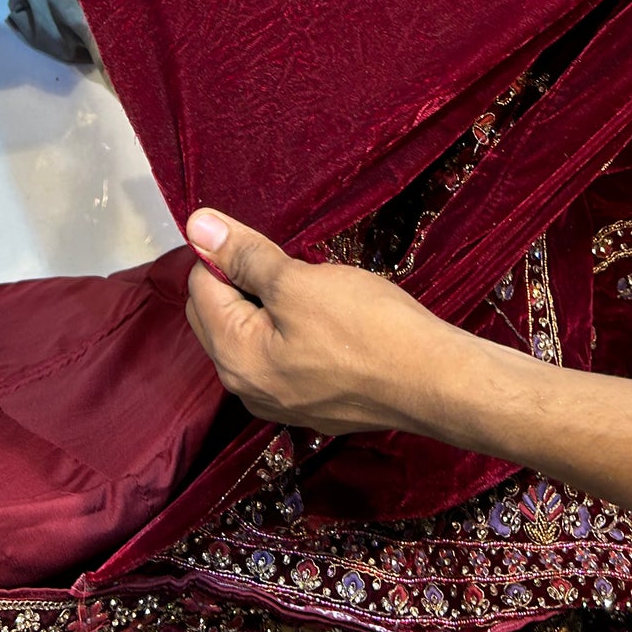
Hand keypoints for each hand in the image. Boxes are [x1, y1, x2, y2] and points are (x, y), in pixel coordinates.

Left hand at [184, 208, 458, 433]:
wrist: (434, 382)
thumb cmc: (368, 329)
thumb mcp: (298, 281)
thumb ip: (243, 256)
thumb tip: (197, 227)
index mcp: (234, 358)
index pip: (201, 287)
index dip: (226, 252)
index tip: (265, 240)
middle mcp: (246, 389)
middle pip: (218, 316)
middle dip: (240, 280)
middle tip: (287, 261)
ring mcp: (279, 402)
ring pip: (250, 336)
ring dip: (266, 305)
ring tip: (309, 287)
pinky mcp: (310, 404)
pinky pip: (279, 356)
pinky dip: (288, 330)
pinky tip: (324, 318)